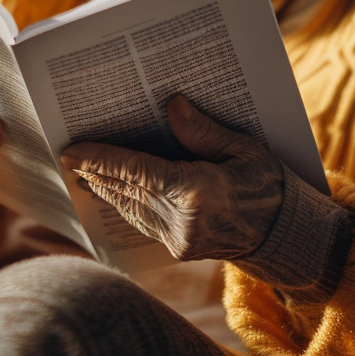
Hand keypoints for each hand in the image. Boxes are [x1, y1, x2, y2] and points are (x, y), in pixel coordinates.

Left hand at [60, 95, 283, 260]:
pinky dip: (123, 203)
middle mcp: (183, 221)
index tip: (72, 151)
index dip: (102, 160)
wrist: (287, 237)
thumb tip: (171, 106)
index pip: (138, 172)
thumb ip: (204, 131)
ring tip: (80, 169)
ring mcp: (178, 240)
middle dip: (95, 171)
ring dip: (104, 188)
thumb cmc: (270, 187)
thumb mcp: (245, 149)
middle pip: (127, 190)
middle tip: (67, 154)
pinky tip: (109, 190)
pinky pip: (141, 221)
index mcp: (199, 193)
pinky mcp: (178, 250)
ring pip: (129, 208)